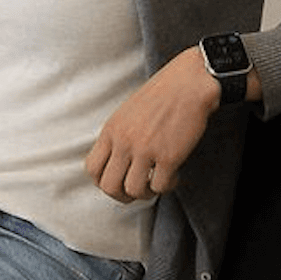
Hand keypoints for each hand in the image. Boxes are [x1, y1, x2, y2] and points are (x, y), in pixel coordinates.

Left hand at [85, 48, 234, 202]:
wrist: (188, 83)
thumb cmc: (160, 97)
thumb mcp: (126, 114)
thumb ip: (118, 137)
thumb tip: (116, 166)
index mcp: (111, 130)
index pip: (92, 169)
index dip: (104, 182)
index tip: (119, 181)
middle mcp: (124, 141)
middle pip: (108, 186)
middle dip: (122, 196)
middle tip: (137, 190)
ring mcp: (146, 150)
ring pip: (134, 191)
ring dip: (146, 193)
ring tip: (156, 181)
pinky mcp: (169, 156)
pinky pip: (160, 187)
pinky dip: (167, 186)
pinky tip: (173, 174)